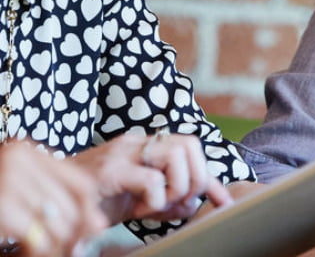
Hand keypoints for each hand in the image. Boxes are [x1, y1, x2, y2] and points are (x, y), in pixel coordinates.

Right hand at [0, 140, 107, 255]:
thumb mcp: (16, 187)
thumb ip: (50, 196)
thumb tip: (98, 225)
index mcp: (26, 152)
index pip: (80, 181)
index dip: (89, 209)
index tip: (93, 228)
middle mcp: (19, 161)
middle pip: (71, 205)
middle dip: (73, 233)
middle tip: (71, 249)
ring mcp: (7, 182)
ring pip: (57, 223)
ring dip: (56, 245)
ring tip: (45, 251)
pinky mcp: (1, 207)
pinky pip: (37, 237)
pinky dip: (38, 250)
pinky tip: (27, 252)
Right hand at [69, 131, 232, 223]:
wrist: (54, 205)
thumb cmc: (99, 200)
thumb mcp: (143, 200)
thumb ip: (171, 199)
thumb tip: (197, 204)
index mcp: (146, 146)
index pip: (191, 148)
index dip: (209, 175)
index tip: (221, 200)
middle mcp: (136, 143)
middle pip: (190, 144)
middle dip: (197, 177)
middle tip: (181, 201)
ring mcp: (123, 153)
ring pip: (177, 154)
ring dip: (178, 186)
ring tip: (161, 204)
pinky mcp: (110, 171)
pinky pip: (152, 179)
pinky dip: (156, 199)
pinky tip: (140, 211)